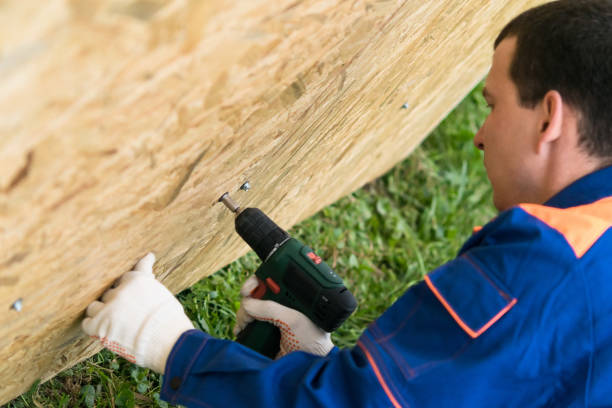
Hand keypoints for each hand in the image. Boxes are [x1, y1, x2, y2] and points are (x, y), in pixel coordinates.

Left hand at [82, 253, 193, 373]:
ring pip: (95, 306)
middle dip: (116, 301)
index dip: (127, 287)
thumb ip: (150, 282)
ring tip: (111, 323)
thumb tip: (150, 267)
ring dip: (101, 313)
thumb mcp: (163, 294)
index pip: (125, 277)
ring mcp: (108, 307)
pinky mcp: (99, 325)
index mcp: (136, 279)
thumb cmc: (171, 321)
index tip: (129, 289)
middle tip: (124, 313)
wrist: (169, 342)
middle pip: (109, 293)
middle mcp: (120, 290)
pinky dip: (94, 328)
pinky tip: (103, 332)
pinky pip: (88, 323)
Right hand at [234, 276, 333, 357]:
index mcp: (291, 294)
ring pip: (249, 308)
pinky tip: (240, 330)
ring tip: (245, 325)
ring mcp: (271, 317)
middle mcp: (281, 303)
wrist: (310, 363)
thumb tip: (247, 303)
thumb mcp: (293, 320)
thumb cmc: (311, 339)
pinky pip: (247, 323)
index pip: (270, 279)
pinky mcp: (263, 331)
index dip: (255, 281)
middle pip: (255, 293)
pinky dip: (241, 325)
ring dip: (243, 315)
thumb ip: (271, 309)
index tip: (247, 290)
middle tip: (246, 313)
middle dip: (247, 301)